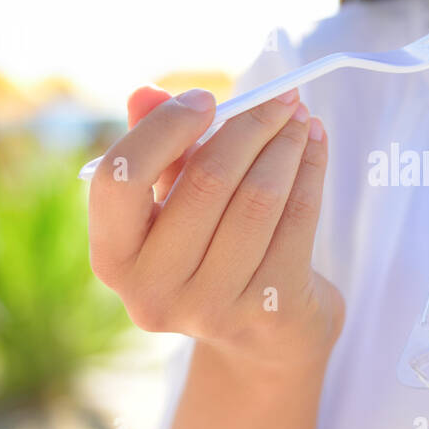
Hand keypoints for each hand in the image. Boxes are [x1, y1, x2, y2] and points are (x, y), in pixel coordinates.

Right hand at [87, 85, 343, 370]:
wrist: (262, 334)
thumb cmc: (209, 250)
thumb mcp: (172, 203)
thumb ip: (156, 149)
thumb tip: (146, 93)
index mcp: (113, 258)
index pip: (122, 177)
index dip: (166, 128)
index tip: (207, 98)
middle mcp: (152, 291)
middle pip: (205, 182)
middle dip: (249, 127)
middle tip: (280, 98)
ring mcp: (212, 308)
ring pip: (258, 199)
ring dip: (286, 145)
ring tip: (300, 117)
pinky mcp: (268, 311)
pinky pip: (296, 220)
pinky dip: (310, 171)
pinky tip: (316, 144)